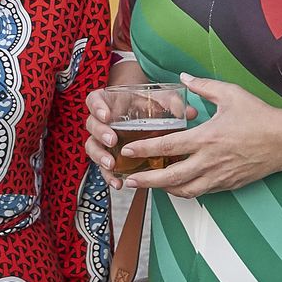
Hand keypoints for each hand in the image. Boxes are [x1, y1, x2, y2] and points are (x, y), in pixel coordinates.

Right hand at [83, 80, 198, 190]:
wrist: (139, 110)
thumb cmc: (146, 103)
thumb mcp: (157, 99)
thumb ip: (171, 103)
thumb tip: (190, 113)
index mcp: (108, 102)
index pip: (94, 101)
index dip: (97, 107)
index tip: (107, 115)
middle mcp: (101, 120)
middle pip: (91, 126)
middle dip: (101, 134)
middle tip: (112, 140)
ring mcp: (102, 138)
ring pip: (93, 147)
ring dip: (100, 157)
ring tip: (111, 165)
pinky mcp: (108, 155)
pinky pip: (103, 166)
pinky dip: (109, 175)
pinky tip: (118, 182)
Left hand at [117, 74, 281, 197]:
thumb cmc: (259, 116)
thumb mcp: (230, 94)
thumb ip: (203, 86)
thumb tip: (184, 77)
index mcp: (206, 138)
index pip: (167, 146)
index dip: (145, 149)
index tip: (128, 151)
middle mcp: (209, 161)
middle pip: (170, 177)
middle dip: (146, 180)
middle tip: (129, 180)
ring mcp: (219, 176)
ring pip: (185, 190)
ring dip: (164, 189)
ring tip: (150, 185)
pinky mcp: (228, 184)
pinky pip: (201, 192)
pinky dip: (185, 191)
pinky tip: (178, 186)